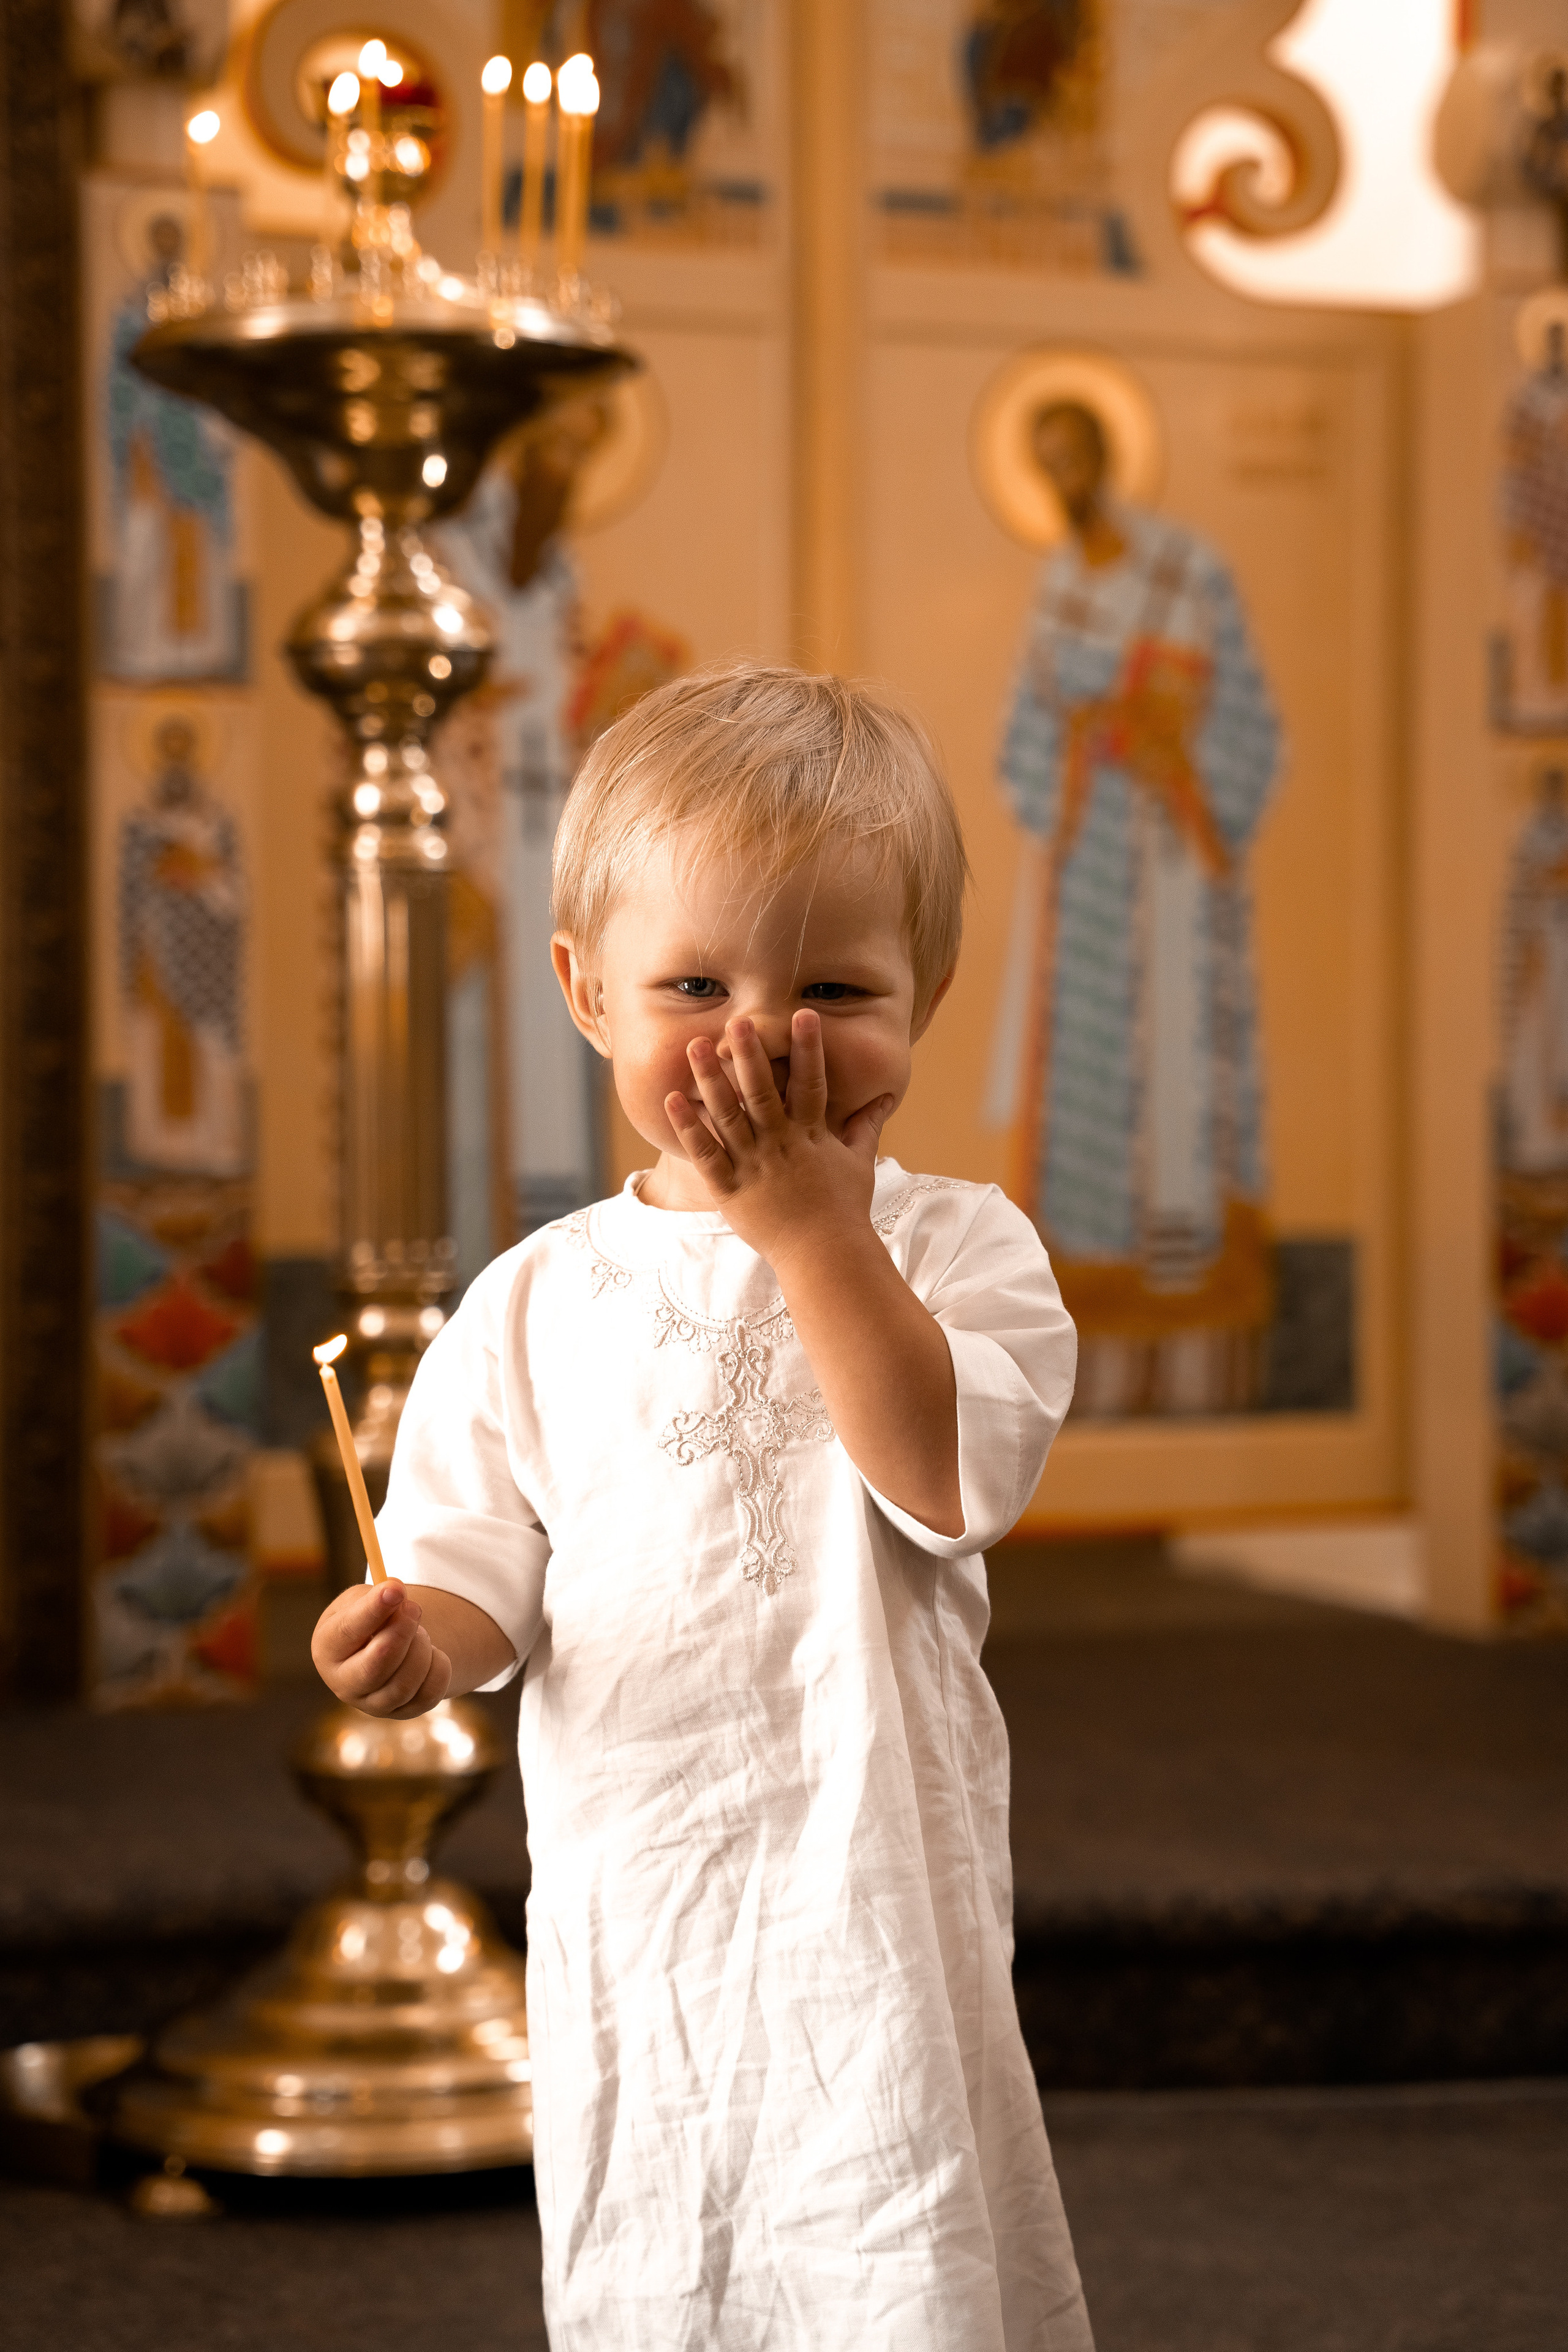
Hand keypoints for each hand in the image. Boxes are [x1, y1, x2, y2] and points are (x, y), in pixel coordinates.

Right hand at [310, 1579, 451, 1718]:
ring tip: (420, 1632)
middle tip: (414, 1608)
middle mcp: (344, 1683)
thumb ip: (376, 1595)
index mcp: (327, 1649)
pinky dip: (439, 1667)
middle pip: (374, 1667)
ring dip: (421, 1649)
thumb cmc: (370, 1619)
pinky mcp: (402, 1713)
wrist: (388, 1646)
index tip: (396, 1589)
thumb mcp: (363, 1599)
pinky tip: (432, 1653)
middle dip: (401, 1633)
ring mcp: (372, 1704)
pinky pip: (429, 1694)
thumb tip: (395, 1591)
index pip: (347, 1632)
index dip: (373, 1609)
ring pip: (403, 1684)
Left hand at [665, 1011, 892, 1270]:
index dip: (808, 1048)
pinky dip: (689, 1128)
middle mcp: (781, 1145)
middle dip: (749, 1055)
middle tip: (736, 1021)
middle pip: (762, 1092)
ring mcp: (753, 1166)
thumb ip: (867, 1124)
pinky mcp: (730, 1190)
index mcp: (811, 1135)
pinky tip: (673, 1101)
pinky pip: (705, 1155)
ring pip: (728, 1116)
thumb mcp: (859, 1162)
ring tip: (695, 1046)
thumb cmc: (844, 1209)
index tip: (803, 1014)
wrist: (825, 1256)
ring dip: (710, 1080)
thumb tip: (885, 1096)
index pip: (811, 1083)